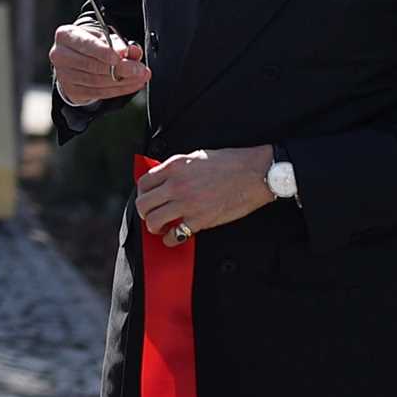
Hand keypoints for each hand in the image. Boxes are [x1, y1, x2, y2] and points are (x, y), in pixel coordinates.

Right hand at [49, 22, 149, 104]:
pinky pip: (98, 92)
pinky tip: (131, 85)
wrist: (76, 58)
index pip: (85, 44)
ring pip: (97, 80)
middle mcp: (60, 54)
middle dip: (121, 68)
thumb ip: (119, 44)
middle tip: (140, 69)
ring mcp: (63, 74)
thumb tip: (133, 51)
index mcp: (66, 35)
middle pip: (93, 65)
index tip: (121, 57)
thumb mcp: (104, 38)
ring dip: (122, 81)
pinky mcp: (71, 90)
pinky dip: (118, 90)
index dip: (103, 52)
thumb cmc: (91, 44)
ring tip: (140, 77)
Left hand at [137, 145, 275, 244]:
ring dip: (154, 227)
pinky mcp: (200, 220)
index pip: (144, 182)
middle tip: (150, 215)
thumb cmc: (230, 163)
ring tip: (160, 227)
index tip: (147, 198)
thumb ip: (178, 168)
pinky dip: (171, 239)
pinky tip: (174, 237)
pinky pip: (175, 235)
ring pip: (154, 221)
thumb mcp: (196, 157)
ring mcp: (187, 203)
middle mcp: (177, 185)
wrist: (254, 173)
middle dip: (144, 212)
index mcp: (175, 166)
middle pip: (143, 204)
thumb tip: (165, 179)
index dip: (142, 193)